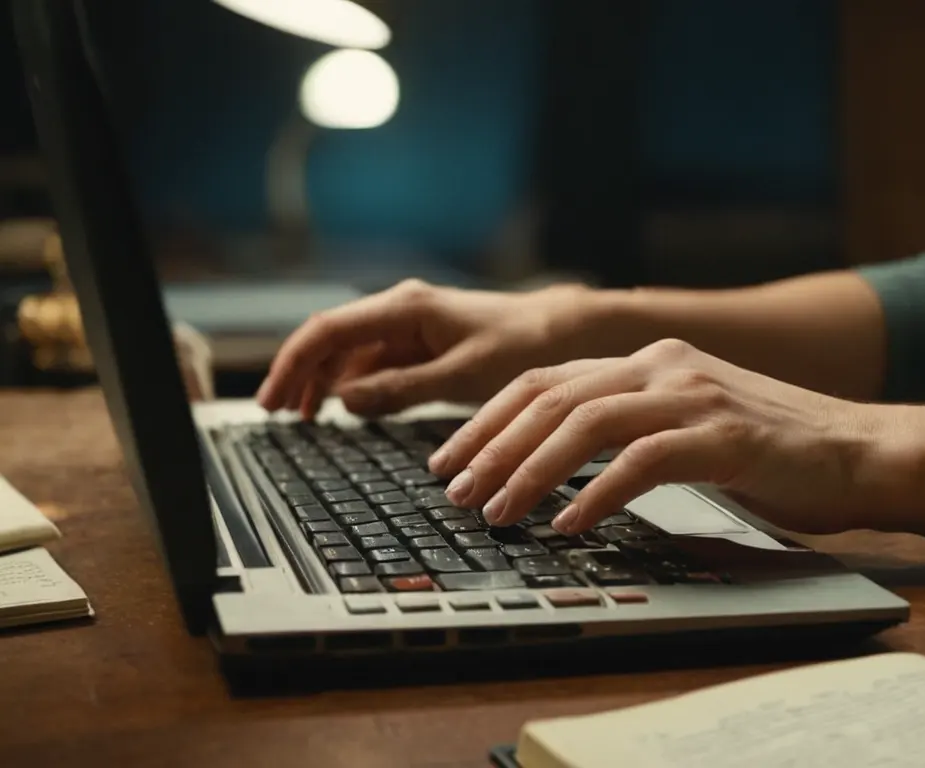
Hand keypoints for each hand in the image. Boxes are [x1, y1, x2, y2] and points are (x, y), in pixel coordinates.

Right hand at [256, 279, 601, 418]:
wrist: (562, 332)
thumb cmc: (520, 345)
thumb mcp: (461, 376)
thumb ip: (401, 388)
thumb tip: (346, 400)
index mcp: (406, 308)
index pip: (329, 330)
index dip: (294, 364)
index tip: (273, 398)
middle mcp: (401, 311)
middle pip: (331, 340)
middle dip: (301, 375)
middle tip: (278, 415)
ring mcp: (410, 327)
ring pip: (350, 354)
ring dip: (325, 382)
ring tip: (304, 417)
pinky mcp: (422, 345)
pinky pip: (375, 364)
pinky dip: (356, 386)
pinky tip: (346, 410)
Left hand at [427, 339, 890, 535]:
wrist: (863, 452)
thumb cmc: (776, 451)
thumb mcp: (691, 424)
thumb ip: (634, 428)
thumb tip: (561, 466)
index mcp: (652, 361)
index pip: (546, 379)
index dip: (488, 418)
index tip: (449, 459)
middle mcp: (666, 366)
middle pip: (552, 396)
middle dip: (491, 446)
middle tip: (455, 491)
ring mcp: (696, 396)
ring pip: (586, 423)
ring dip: (530, 471)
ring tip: (498, 514)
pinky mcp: (725, 435)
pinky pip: (641, 462)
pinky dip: (595, 494)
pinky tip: (568, 524)